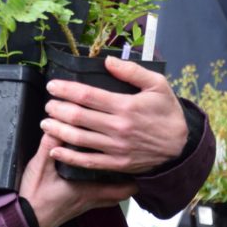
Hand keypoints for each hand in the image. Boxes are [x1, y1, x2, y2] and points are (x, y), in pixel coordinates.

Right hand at [19, 133, 135, 226]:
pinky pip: (96, 199)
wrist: (23, 221)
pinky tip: (95, 178)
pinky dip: (101, 190)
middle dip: (127, 181)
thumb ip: (50, 144)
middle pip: (119, 196)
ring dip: (114, 185)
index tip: (140, 163)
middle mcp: (89, 200)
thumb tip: (57, 122)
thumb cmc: (34, 196)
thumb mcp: (41, 166)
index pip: (120, 189)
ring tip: (117, 168)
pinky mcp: (75, 208)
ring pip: (108, 198)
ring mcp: (83, 206)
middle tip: (132, 164)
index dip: (133, 178)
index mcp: (87, 191)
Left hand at [40, 57, 187, 174]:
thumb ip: (132, 71)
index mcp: (125, 106)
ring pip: (79, 139)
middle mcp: (118, 128)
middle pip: (78, 117)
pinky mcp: (116, 164)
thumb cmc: (168, 113)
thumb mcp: (157, 85)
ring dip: (58, 131)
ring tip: (45, 123)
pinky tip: (55, 151)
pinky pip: (88, 162)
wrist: (181, 147)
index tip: (53, 86)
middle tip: (47, 104)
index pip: (88, 96)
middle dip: (57, 109)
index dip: (66, 90)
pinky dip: (69, 157)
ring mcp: (116, 148)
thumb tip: (108, 62)